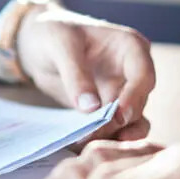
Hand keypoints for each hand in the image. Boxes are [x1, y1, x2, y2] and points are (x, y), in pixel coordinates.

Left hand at [17, 6, 154, 141]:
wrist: (36, 41)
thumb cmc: (52, 32)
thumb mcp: (60, 46)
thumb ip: (76, 75)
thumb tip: (91, 109)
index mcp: (130, 47)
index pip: (143, 75)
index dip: (134, 97)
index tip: (118, 116)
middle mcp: (132, 72)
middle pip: (137, 103)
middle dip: (119, 122)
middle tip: (96, 135)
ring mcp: (121, 92)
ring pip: (130, 121)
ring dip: (114, 135)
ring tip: (93, 146)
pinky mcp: (106, 108)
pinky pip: (112, 128)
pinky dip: (101, 137)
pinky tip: (85, 146)